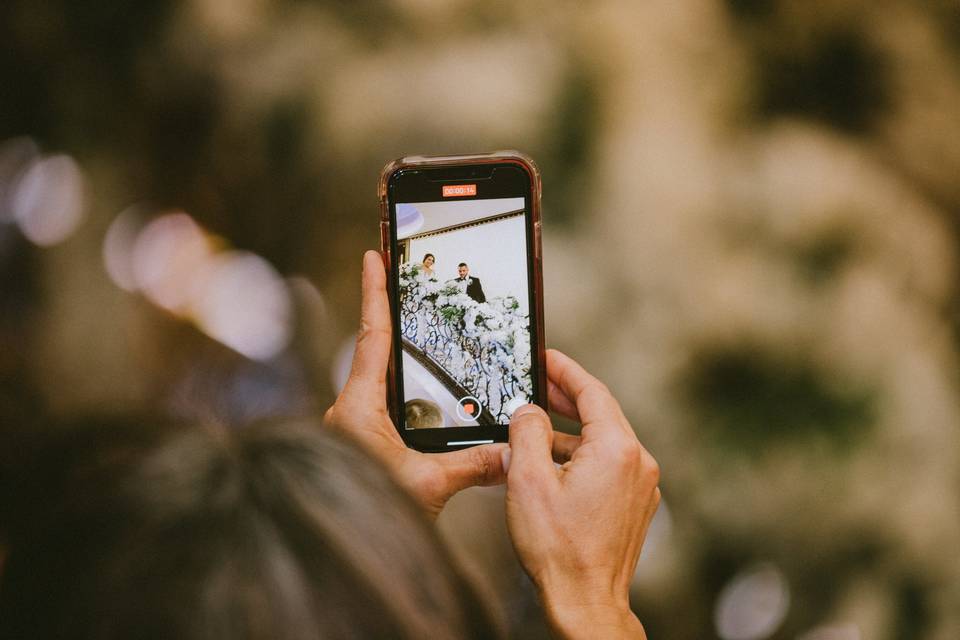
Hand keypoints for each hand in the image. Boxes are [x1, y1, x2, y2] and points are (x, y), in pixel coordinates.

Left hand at [323, 251, 508, 517]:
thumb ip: (472, 464)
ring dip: (400, 362)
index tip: (373, 257)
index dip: (375, 294)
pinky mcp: (360, 446)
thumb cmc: (372, 514)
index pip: (371, 338)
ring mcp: (352, 430)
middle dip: (391, 321)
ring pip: (379, 384)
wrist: (338, 555)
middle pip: (375, 355)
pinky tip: (426, 402)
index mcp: (356, 409)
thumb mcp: (429, 484)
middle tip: (406, 286)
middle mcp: (349, 413)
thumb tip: (510, 451)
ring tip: (423, 337)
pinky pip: (383, 410)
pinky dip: (405, 398)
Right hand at [504, 350, 659, 638]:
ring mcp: (642, 485)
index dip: (565, 370)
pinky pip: (609, 465)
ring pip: (604, 441)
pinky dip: (583, 456)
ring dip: (570, 432)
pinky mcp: (636, 504)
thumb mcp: (528, 480)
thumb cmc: (559, 549)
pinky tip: (554, 464)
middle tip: (538, 384)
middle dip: (567, 398)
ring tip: (535, 430)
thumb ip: (527, 432)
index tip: (547, 357)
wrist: (585, 601)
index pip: (592, 391)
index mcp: (616, 449)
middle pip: (601, 413)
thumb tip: (529, 411)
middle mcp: (638, 462)